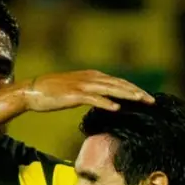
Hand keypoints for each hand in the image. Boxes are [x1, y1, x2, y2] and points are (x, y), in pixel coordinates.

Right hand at [21, 70, 154, 112]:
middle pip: (119, 84)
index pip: (118, 81)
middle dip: (136, 92)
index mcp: (92, 76)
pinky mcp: (74, 95)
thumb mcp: (75, 90)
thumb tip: (103, 100)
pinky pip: (94, 98)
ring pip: (110, 89)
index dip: (134, 89)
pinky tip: (117, 108)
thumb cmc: (52, 93)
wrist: (32, 91)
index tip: (146, 97)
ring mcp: (83, 85)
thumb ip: (90, 92)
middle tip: (152, 100)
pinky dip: (106, 103)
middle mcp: (90, 78)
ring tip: (140, 101)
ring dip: (127, 95)